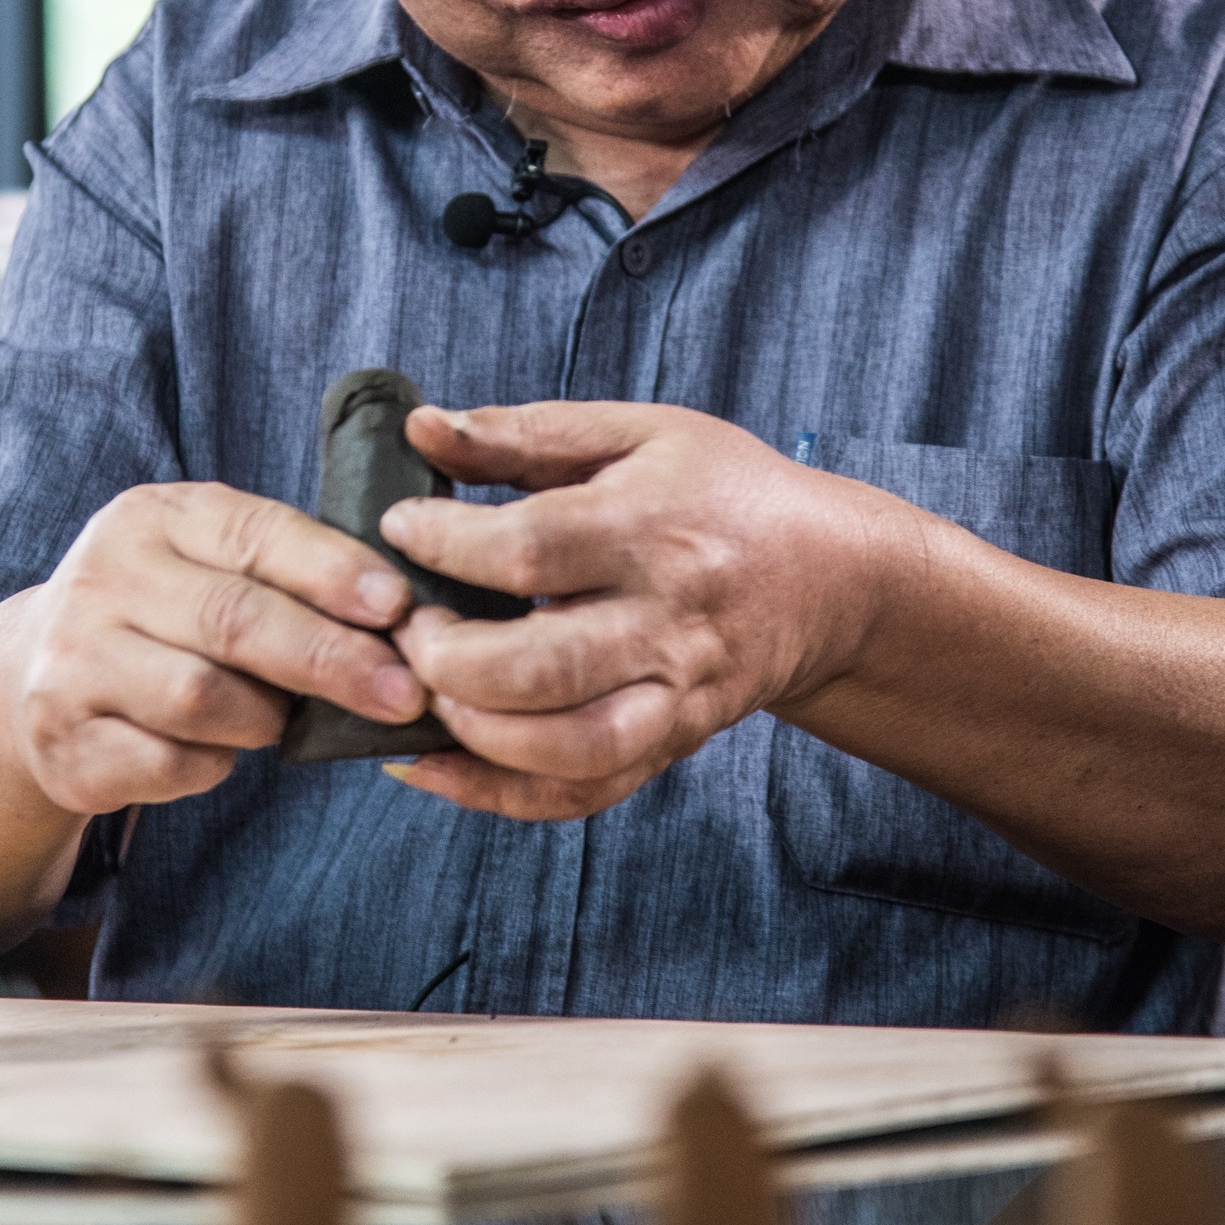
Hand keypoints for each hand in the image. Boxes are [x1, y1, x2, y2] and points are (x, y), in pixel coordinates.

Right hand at [10, 482, 424, 814]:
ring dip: (266, 716)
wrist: (32, 672)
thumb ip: (286, 571)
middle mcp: (102, 579)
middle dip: (330, 658)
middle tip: (402, 691)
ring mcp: (72, 663)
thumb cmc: (162, 613)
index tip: (398, 606)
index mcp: (152, 518)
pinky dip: (212, 764)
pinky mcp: (64, 743)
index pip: (254, 535)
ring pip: (200, 697)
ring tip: (285, 719)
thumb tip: (402, 618)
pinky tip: (221, 750)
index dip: (333, 571)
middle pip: (233, 620)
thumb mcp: (207, 561)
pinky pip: (168, 763)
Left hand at [378, 403, 900, 820]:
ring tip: (422, 693)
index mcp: (651, 527)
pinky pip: (582, 794)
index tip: (399, 528)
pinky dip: (496, 795)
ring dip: (474, 734)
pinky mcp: (670, 743)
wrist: (826, 578)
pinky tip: (429, 765)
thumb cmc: (718, 491)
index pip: (531, 547)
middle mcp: (666, 622)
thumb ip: (525, 433)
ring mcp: (674, 696)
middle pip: (542, 666)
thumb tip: (421, 429)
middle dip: (447, 658)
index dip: (446, 544)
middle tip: (403, 626)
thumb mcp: (635, 434)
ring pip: (567, 747)